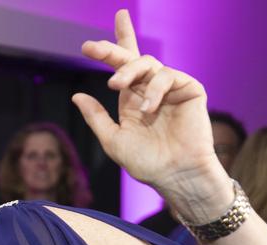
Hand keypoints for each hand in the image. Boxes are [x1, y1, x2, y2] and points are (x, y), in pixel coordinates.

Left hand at [72, 11, 228, 217]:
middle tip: (90, 48)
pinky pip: (168, 76)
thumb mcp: (113, 140)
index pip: (121, 68)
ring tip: (114, 86)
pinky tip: (149, 108)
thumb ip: (96, 117)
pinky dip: (154, 89)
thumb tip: (76, 95)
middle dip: (111, 49)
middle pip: (132, 57)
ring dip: (126, 70)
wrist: (175, 176)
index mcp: (132, 99)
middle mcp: (150, 90)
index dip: (109, 51)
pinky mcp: (189, 90)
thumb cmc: (147, 163)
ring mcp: (170, 88)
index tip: (86, 46)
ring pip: (147, 63)